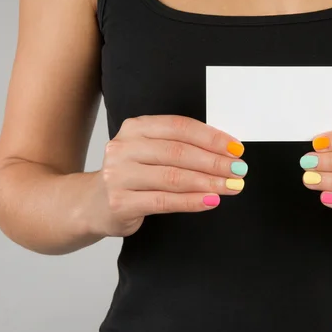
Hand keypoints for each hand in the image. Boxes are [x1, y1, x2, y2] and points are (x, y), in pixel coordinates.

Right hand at [90, 115, 247, 236]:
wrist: (91, 204)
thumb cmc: (132, 176)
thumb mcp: (150, 152)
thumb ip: (179, 146)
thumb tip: (225, 152)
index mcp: (135, 128)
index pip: (180, 127)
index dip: (212, 137)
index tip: (236, 149)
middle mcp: (124, 147)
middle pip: (179, 152)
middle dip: (215, 161)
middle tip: (239, 170)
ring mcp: (119, 175)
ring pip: (173, 177)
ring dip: (209, 182)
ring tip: (231, 186)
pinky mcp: (120, 202)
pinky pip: (164, 201)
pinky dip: (192, 201)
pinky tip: (211, 201)